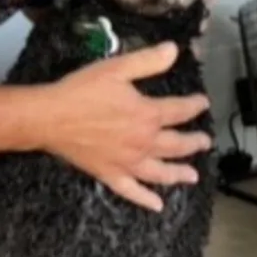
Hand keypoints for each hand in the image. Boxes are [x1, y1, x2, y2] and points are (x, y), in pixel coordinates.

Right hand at [38, 41, 211, 211]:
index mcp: (147, 115)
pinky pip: (132, 191)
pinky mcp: (110, 175)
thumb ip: (147, 61)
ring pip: (160, 172)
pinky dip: (146, 199)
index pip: (179, 111)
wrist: (51, 117)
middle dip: (193, 143)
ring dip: (179, 174)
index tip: (203, 103)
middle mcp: (143, 143)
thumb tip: (174, 50)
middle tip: (205, 142)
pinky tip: (157, 206)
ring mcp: (127, 163)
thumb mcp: (116, 68)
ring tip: (192, 176)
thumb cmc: (83, 90)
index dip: (194, 106)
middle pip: (176, 145)